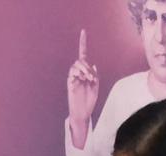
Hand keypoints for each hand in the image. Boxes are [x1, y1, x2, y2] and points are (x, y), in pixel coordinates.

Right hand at [66, 29, 98, 148]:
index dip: (83, 43)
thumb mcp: (96, 87)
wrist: (83, 113)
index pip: (83, 55)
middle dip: (86, 67)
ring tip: (88, 79)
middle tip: (91, 78)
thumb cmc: (89, 101)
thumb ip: (95, 76)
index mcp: (85, 72)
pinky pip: (72, 73)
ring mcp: (73, 78)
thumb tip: (92, 66)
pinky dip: (79, 74)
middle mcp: (78, 74)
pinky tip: (82, 80)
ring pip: (76, 66)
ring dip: (83, 70)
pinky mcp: (70, 84)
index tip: (83, 31)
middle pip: (80, 61)